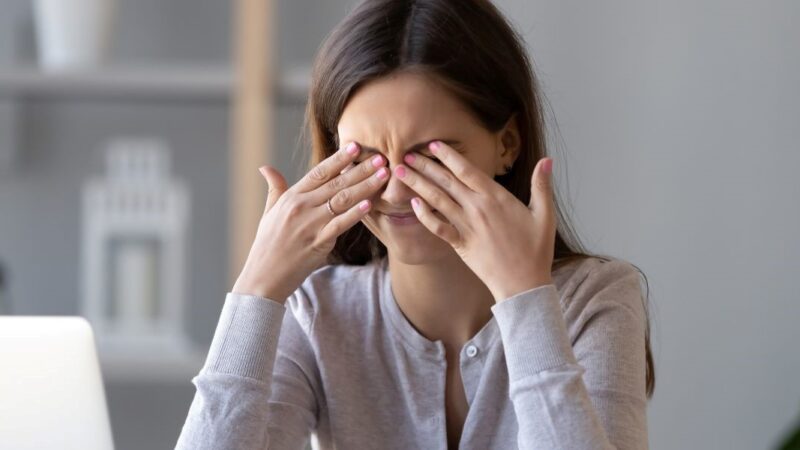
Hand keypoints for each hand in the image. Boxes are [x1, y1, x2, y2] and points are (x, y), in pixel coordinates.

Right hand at [232, 142, 389, 301]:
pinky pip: (340, 225)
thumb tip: (266, 167)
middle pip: (336, 183)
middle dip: (360, 169)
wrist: (263, 276)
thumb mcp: (269, 212)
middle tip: (381, 158)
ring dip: (365, 186)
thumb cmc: (267, 244)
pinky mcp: (318, 243)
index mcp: (292, 197)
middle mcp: (301, 207)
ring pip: (342, 200)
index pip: (319, 172)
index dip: (339, 159)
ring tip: (383, 175)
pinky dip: (355, 214)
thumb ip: (274, 188)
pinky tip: (370, 204)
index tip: (356, 146)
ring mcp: (310, 225)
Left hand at [394, 140, 555, 302]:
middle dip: (425, 165)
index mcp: (496, 197)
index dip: (448, 155)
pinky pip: (437, 227)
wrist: (524, 284)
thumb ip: (542, 185)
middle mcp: (477, 208)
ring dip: (417, 183)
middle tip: (406, 152)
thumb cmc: (536, 250)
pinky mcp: (460, 244)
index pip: (467, 170)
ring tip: (400, 171)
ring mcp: (466, 226)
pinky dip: (424, 215)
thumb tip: (547, 160)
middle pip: (446, 181)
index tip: (432, 144)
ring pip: (437, 199)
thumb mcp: (545, 215)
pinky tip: (412, 204)